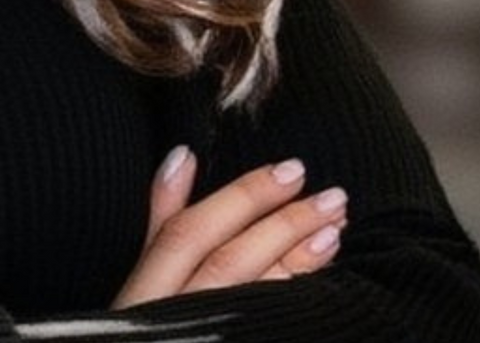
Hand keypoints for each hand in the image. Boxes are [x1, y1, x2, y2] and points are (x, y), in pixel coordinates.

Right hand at [112, 148, 347, 306]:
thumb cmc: (149, 328)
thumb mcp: (143, 274)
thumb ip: (163, 215)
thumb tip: (184, 155)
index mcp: (148, 288)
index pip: (190, 232)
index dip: (241, 198)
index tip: (290, 170)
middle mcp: (176, 316)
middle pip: (230, 262)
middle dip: (283, 225)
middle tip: (332, 197)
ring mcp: (211, 337)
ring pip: (257, 297)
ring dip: (300, 261)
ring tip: (336, 229)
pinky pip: (272, 324)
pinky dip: (299, 300)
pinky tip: (326, 281)